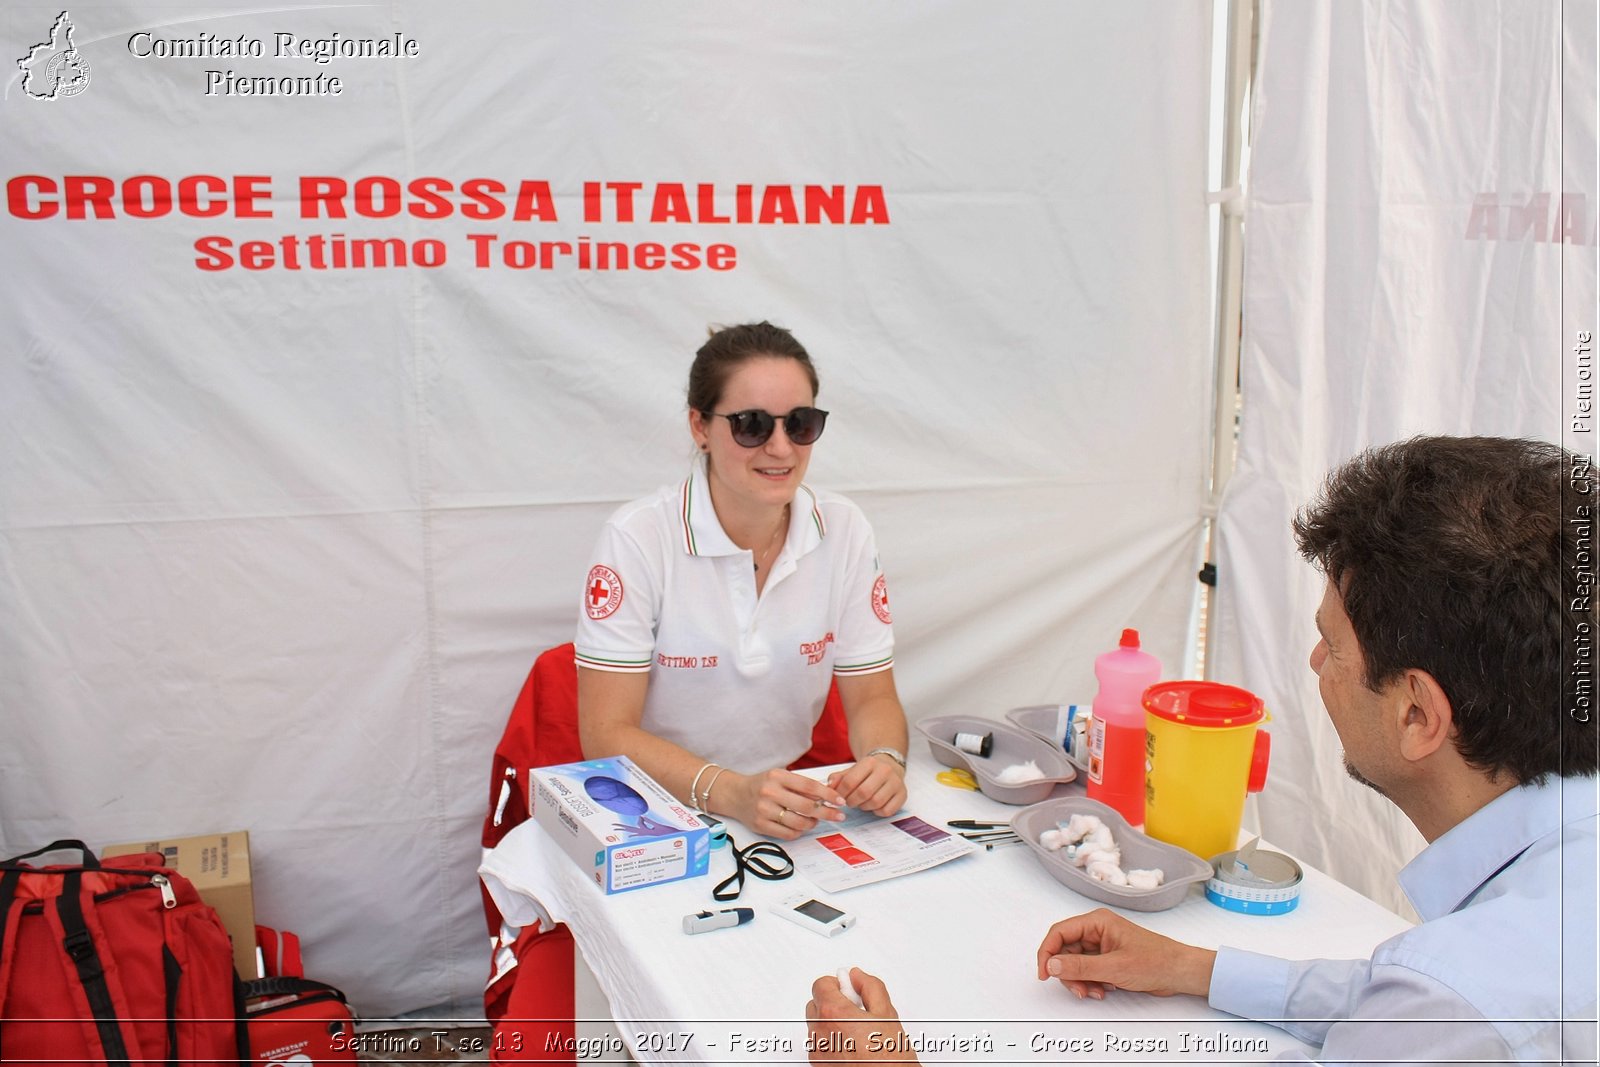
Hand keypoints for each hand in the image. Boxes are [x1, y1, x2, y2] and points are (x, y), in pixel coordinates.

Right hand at [726, 769, 847, 840]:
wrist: (735, 794)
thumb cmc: (762, 784)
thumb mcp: (780, 776)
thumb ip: (800, 785)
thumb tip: (826, 796)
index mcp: (777, 776)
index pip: (809, 786)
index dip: (828, 794)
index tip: (840, 801)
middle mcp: (770, 792)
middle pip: (806, 806)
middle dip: (827, 812)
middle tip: (838, 816)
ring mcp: (764, 810)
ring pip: (798, 822)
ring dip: (812, 823)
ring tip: (816, 820)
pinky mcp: (760, 825)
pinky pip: (788, 833)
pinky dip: (799, 831)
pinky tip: (802, 826)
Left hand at [805, 968, 917, 1064]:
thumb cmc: (889, 1059)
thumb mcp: (887, 1014)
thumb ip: (870, 987)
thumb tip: (857, 977)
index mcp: (833, 1013)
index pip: (821, 985)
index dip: (837, 985)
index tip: (850, 991)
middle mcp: (819, 1032)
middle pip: (816, 1005)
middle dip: (834, 1003)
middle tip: (858, 1013)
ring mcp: (817, 1052)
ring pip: (818, 1026)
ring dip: (832, 1024)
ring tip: (858, 1035)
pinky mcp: (819, 1066)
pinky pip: (819, 1045)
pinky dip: (831, 1042)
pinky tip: (853, 1048)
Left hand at [827, 755, 906, 815]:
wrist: (890, 765)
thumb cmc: (867, 771)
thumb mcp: (851, 770)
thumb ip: (838, 778)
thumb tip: (830, 787)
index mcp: (869, 762)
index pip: (850, 781)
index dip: (841, 793)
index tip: (839, 797)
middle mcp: (885, 770)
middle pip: (863, 793)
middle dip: (852, 801)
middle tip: (849, 802)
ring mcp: (896, 783)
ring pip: (876, 802)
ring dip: (864, 807)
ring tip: (861, 803)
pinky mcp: (903, 794)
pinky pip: (887, 810)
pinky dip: (878, 811)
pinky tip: (874, 806)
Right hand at [1036, 909, 1215, 1000]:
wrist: (1179, 973)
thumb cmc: (1155, 961)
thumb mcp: (1114, 967)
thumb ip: (1079, 966)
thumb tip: (1051, 965)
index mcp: (1096, 921)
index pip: (1059, 932)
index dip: (1047, 952)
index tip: (1044, 974)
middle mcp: (1096, 930)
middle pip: (1064, 950)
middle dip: (1068, 973)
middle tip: (1079, 990)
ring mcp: (1101, 945)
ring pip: (1074, 963)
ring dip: (1080, 980)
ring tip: (1095, 992)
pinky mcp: (1106, 959)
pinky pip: (1087, 970)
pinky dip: (1090, 982)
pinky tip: (1103, 990)